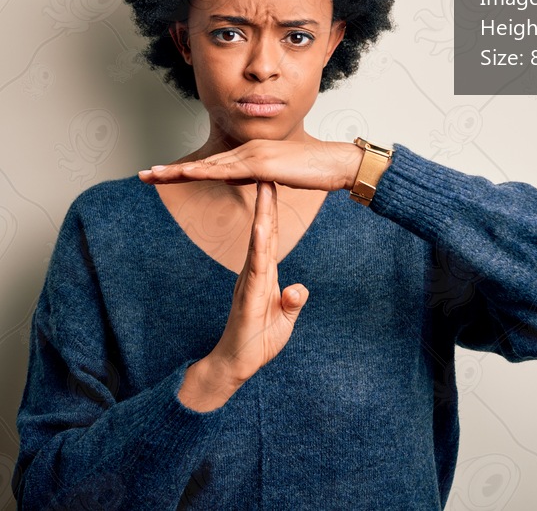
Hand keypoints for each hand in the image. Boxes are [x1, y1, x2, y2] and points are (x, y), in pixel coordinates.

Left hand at [138, 138, 363, 191]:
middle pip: (202, 163)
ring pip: (208, 165)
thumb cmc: (312, 171)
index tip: (160, 176)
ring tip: (153, 176)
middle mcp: (246, 150)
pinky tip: (187, 175)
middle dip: (171, 170)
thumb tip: (235, 179)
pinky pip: (228, 170)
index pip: (209, 165)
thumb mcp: (276, 177)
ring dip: (178, 171)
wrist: (335, 163)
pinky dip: (205, 172)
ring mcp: (252, 155)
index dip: (183, 171)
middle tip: (143, 175)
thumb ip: (255, 177)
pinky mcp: (262, 164)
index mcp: (248, 154)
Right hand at [210, 181, 308, 384]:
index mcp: (264, 274)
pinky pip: (255, 268)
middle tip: (267, 172)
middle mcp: (254, 273)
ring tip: (265, 190)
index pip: (269, 237)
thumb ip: (292, 302)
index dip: (272, 212)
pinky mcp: (249, 297)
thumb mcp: (284, 321)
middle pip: (263, 232)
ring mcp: (250, 283)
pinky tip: (260, 229)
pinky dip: (258, 247)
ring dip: (262, 216)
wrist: (236, 365)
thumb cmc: (258, 342)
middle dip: (266, 202)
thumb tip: (299, 288)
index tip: (273, 186)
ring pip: (258, 244)